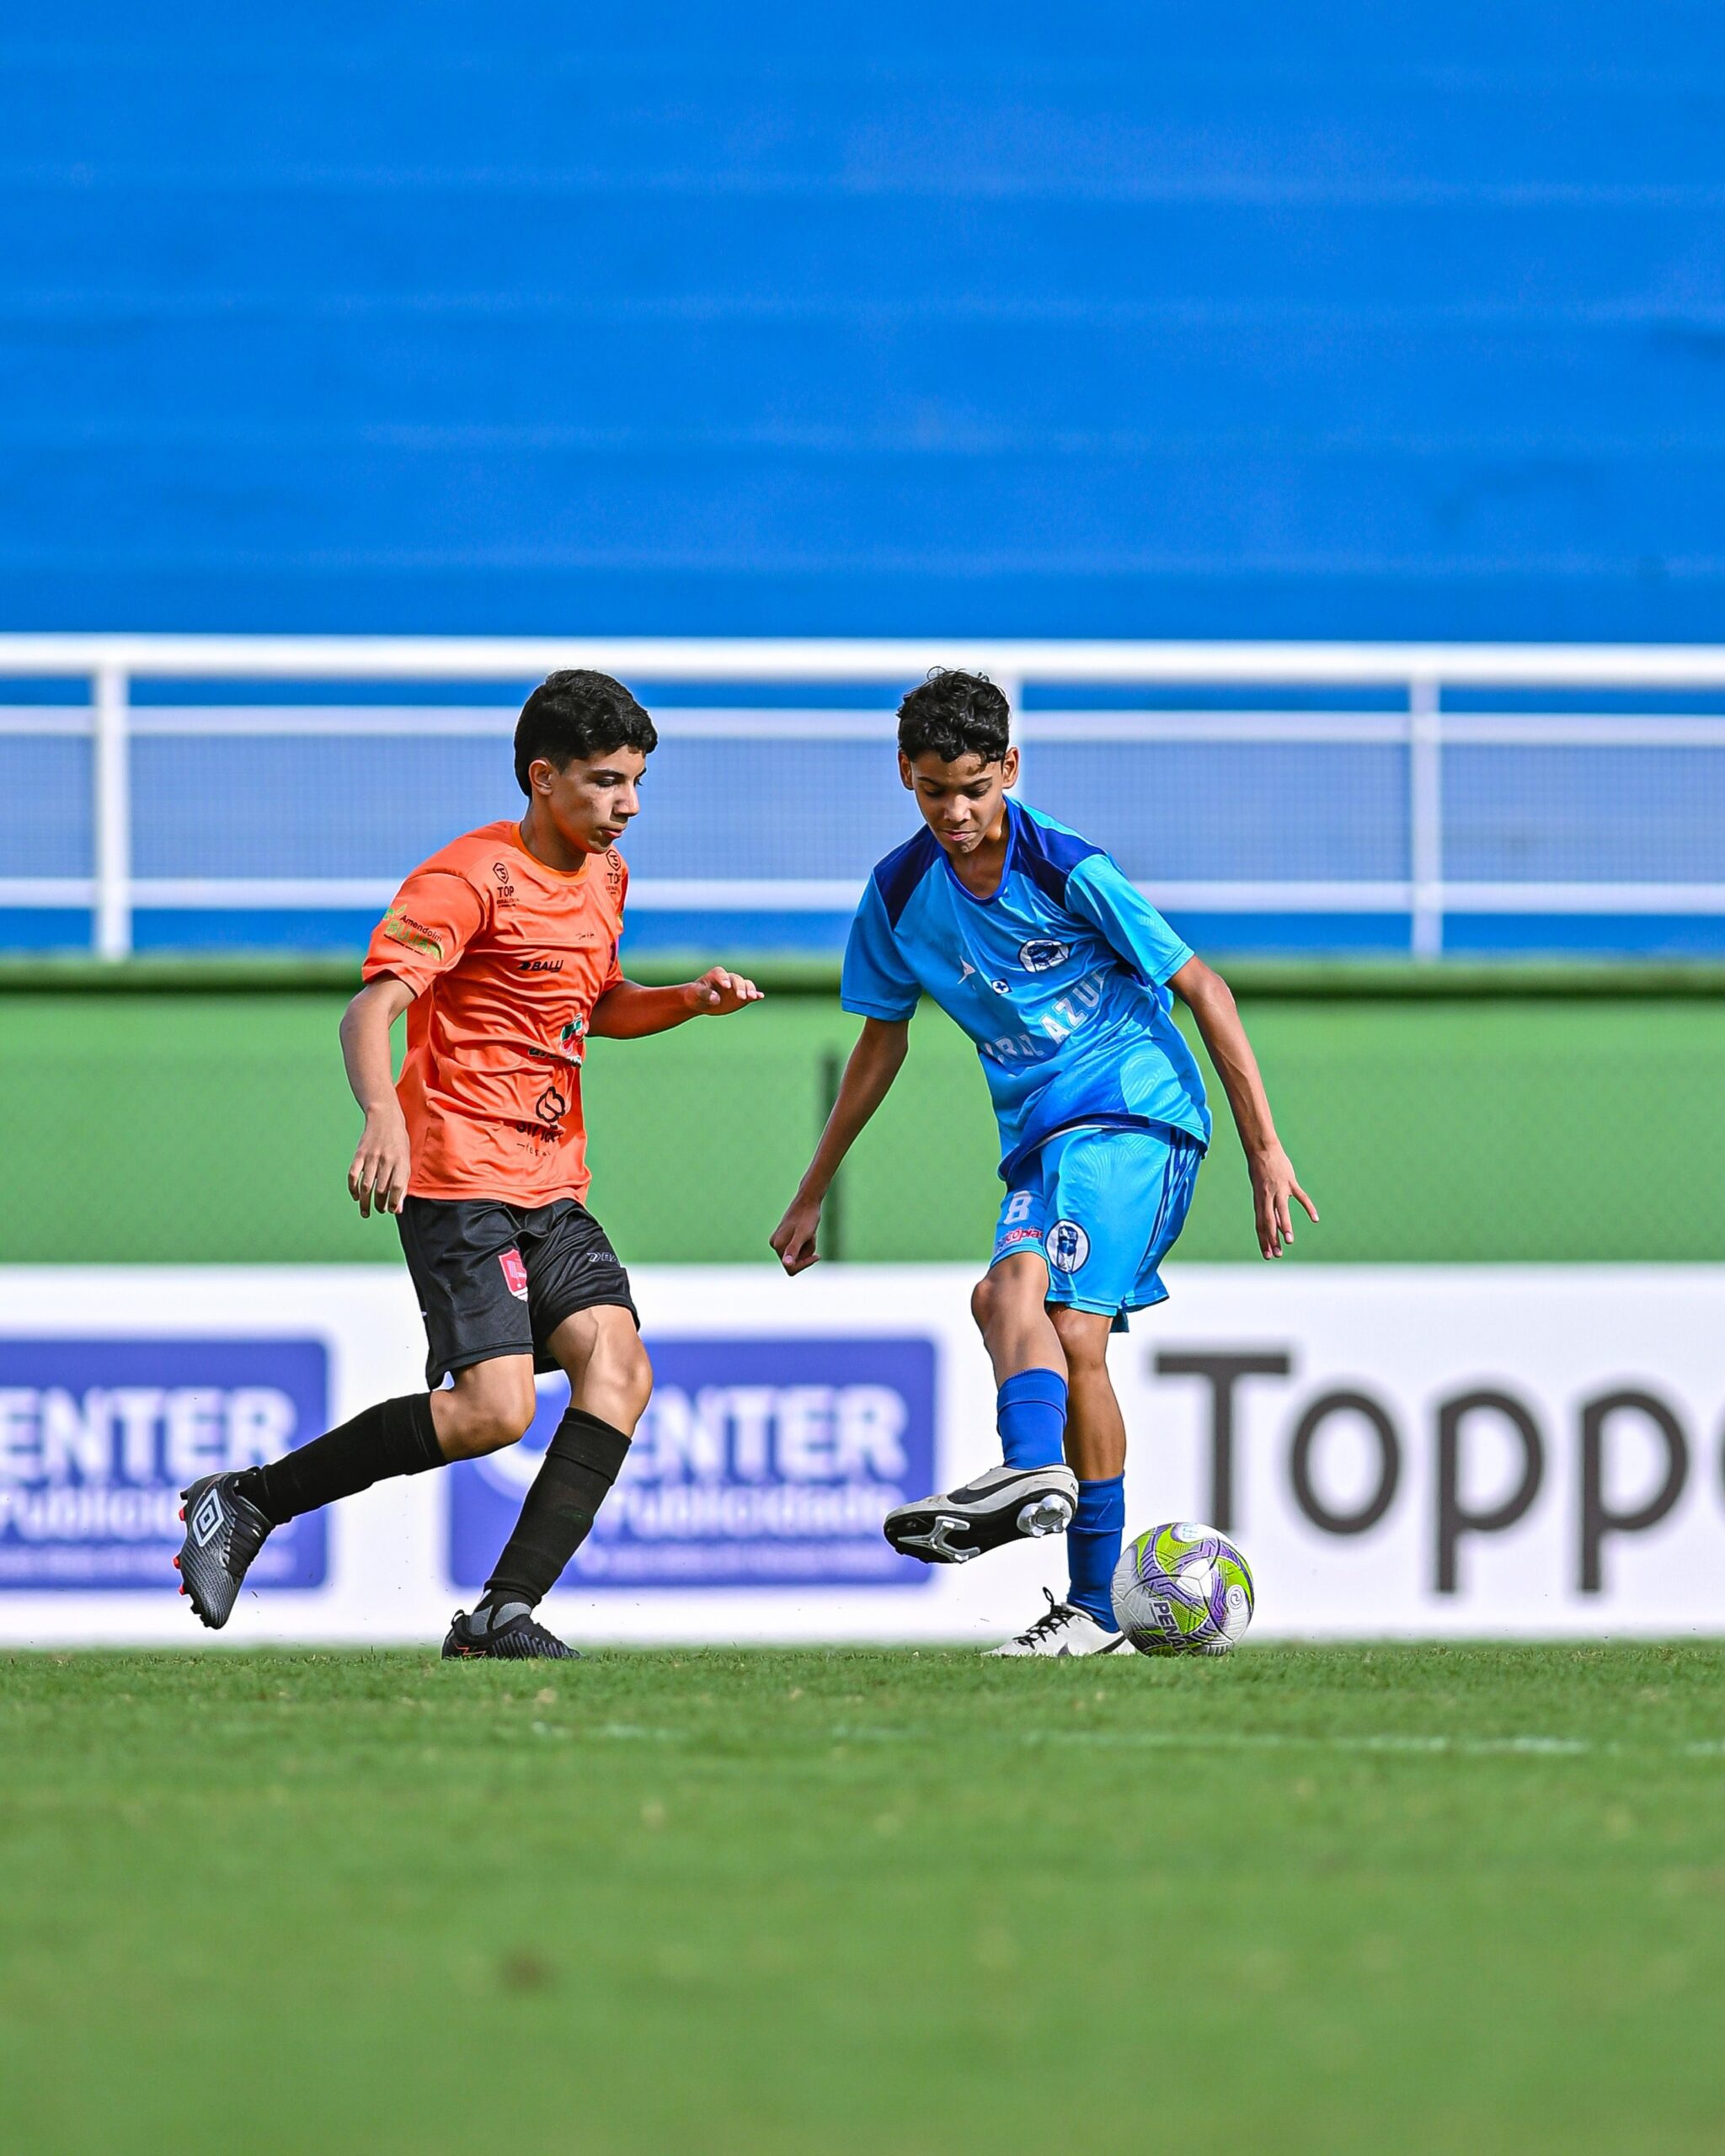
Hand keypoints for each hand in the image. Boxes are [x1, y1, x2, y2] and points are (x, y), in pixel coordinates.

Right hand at [349, 1107, 411, 1218]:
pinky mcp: (359, 1154)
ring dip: (365, 1202)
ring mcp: (371, 1157)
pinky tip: (355, 1196)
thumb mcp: (405, 1161)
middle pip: (381, 1189)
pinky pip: (353, 1175)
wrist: (385, 1118)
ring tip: (366, 1212)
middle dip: (379, 1205)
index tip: (391, 1211)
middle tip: (379, 1211)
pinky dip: (352, 1188)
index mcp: (400, 1161)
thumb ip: (402, 1184)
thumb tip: (397, 1209)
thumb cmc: (399, 1143)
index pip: (397, 1187)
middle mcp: (386, 1160)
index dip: (393, 1202)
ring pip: (366, 1185)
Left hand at [685, 967, 763, 1016]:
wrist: (701, 1002)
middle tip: (741, 997)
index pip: (721, 973)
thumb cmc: (695, 995)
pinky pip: (750, 994)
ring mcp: (736, 987)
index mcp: (716, 975)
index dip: (724, 978)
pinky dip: (756, 995)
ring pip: (746, 985)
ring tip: (752, 997)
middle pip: (737, 980)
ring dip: (750, 990)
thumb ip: (705, 994)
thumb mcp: (696, 995)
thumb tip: (716, 998)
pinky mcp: (742, 997)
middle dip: (740, 988)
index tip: (726, 986)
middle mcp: (728, 979)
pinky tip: (760, 997)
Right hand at [771, 1193, 823, 1274]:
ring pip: (798, 1255)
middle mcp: (775, 1244)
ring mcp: (779, 1240)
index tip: (816, 1255)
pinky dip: (806, 1242)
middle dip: (806, 1253)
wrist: (808, 1200)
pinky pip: (798, 1247)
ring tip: (810, 1233)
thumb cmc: (807, 1217)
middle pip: (795, 1262)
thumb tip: (786, 1263)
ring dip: (807, 1247)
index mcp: (777, 1245)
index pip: (791, 1268)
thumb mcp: (803, 1235)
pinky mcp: (785, 1236)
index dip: (805, 1264)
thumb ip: (793, 1250)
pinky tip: (809, 1232)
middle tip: (811, 1237)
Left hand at [1249, 1143, 1317, 1259]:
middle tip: (1277, 1255)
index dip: (1264, 1240)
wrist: (1262, 1149)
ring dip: (1285, 1226)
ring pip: (1282, 1210)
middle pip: (1269, 1221)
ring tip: (1289, 1241)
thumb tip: (1277, 1225)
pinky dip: (1308, 1207)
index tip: (1267, 1255)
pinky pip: (1301, 1197)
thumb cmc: (1259, 1171)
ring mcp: (1279, 1189)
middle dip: (1272, 1239)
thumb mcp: (1260, 1190)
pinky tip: (1315, 1219)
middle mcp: (1267, 1196)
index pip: (1261, 1224)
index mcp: (1259, 1200)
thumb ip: (1268, 1206)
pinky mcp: (1290, 1182)